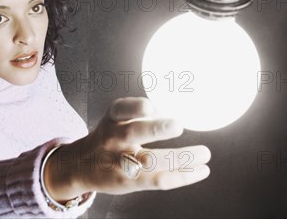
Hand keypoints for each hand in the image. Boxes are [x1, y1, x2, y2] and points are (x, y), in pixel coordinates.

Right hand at [45, 97, 210, 198]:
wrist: (83, 165)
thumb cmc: (109, 135)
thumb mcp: (116, 116)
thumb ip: (139, 110)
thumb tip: (174, 104)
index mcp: (113, 118)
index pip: (121, 109)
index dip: (136, 107)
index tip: (150, 106)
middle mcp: (115, 138)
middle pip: (134, 132)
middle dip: (156, 129)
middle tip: (178, 125)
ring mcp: (122, 162)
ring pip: (152, 161)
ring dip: (181, 157)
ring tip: (204, 152)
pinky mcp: (130, 182)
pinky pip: (159, 180)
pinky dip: (183, 176)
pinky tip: (200, 170)